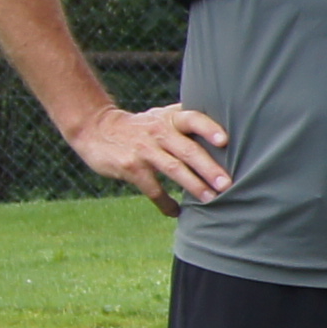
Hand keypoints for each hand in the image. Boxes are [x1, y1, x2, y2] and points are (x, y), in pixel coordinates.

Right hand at [69, 99, 230, 209]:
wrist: (96, 129)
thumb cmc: (142, 125)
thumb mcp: (162, 115)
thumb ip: (188, 121)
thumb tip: (230, 126)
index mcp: (171, 118)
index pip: (193, 119)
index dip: (208, 129)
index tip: (225, 141)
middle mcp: (159, 131)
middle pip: (188, 150)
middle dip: (209, 168)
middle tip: (227, 184)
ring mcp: (144, 150)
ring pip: (173, 169)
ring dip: (194, 186)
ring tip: (211, 199)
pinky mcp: (131, 167)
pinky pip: (152, 189)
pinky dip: (165, 203)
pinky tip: (176, 212)